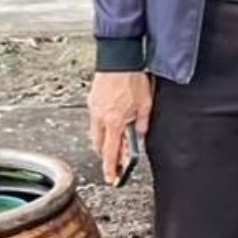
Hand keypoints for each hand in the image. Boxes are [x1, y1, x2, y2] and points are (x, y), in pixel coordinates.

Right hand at [87, 71, 152, 185]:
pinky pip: (95, 121)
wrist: (119, 58)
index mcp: (114, 121)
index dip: (111, 169)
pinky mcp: (92, 101)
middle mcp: (101, 118)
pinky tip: (112, 123)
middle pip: (100, 147)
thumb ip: (142, 123)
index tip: (112, 178)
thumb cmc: (133, 78)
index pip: (111, 153)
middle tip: (118, 161)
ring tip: (117, 141)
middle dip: (108, 156)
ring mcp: (94, 110)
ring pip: (96, 135)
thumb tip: (141, 136)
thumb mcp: (145, 103)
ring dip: (105, 142)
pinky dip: (102, 127)